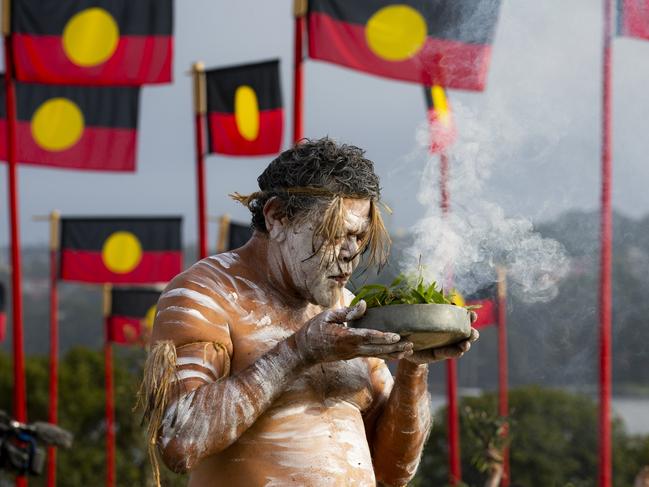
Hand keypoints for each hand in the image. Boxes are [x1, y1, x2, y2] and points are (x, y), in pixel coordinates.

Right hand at [294, 300, 413, 364]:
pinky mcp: (352, 356)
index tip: (397, 336)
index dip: (383, 337)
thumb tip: (365, 305)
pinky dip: (385, 355)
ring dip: (393, 353)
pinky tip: (395, 354)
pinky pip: (371, 355)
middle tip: (411, 344)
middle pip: (377, 349)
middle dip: (395, 347)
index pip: (367, 337)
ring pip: (377, 355)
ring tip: (409, 351)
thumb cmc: (314, 330)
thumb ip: (348, 312)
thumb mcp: (328, 316)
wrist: (304, 351)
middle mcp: (351, 348)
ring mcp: (352, 354)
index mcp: (344, 337)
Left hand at [404, 311, 479, 364]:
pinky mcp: (441, 354)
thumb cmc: (413, 325)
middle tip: (472, 333)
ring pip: (462, 345)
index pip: (462, 318)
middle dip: (472, 333)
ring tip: (465, 345)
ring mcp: (447, 345)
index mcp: (448, 322)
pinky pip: (450, 353)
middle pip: (467, 333)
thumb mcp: (417, 315)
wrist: (404, 343)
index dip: (470, 316)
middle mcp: (451, 333)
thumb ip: (421, 308)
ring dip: (466, 345)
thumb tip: (420, 295)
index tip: (473, 315)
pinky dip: (454, 352)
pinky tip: (459, 352)